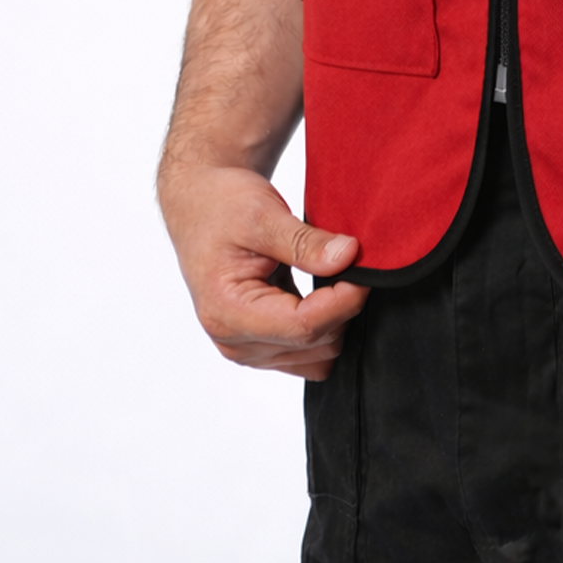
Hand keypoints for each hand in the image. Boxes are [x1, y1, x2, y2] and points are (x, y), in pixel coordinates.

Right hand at [159, 161, 368, 379]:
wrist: (200, 206)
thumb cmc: (221, 206)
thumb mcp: (263, 214)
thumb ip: (305, 242)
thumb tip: (349, 256)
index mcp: (229, 313)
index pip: (304, 326)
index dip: (344, 300)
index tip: (362, 266)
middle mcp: (234, 342)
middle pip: (315, 345)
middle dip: (341, 306)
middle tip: (347, 262)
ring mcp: (247, 349)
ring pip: (317, 357)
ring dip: (334, 320)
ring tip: (330, 277)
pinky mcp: (260, 346)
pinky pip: (308, 355)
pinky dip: (323, 328)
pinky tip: (319, 293)